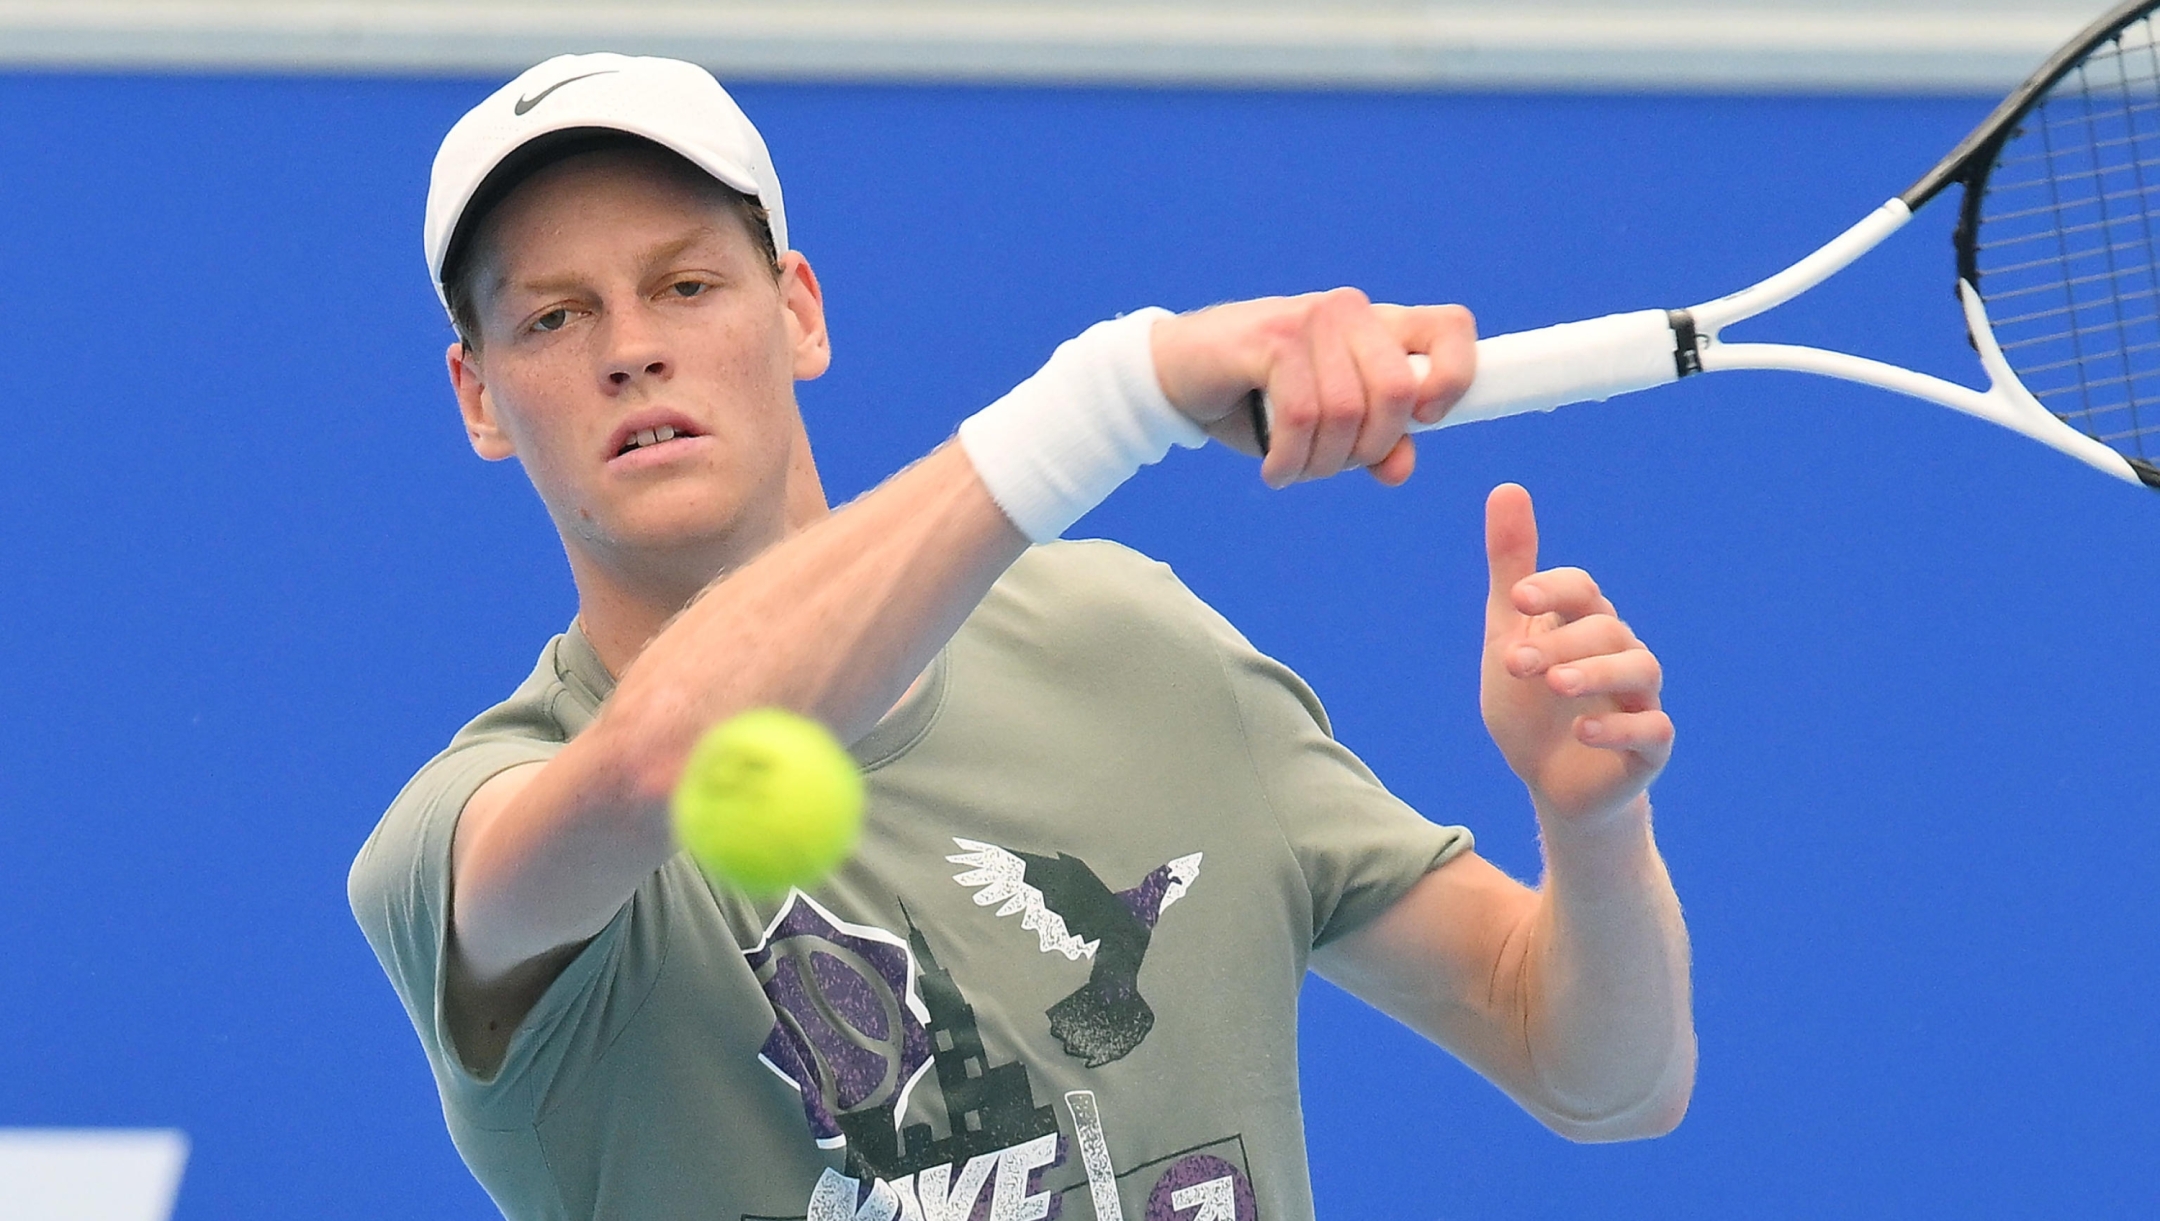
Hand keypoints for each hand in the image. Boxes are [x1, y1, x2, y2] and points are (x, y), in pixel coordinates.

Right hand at [1149, 289, 1475, 487]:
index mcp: (1377, 324)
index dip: (1455, 377)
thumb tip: (1401, 467)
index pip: (1450, 328)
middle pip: (1396, 391)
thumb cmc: (1257, 398)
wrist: (1177, 372)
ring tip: (1294, 469)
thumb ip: (1371, 442)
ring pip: (1345, 412)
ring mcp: (1310, 319)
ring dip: (1320, 463)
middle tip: (1334, 466)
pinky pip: (1301, 416)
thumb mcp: (1324, 425)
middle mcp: (1351, 311)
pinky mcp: (1271, 338)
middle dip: (1369, 448)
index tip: (1427, 422)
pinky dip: (1290, 459)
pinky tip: (1275, 470)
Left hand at [1480, 483, 1671, 823]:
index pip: (1581, 590)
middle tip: (1515, 662)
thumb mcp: (1509, 635)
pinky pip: (1651, 729)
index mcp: (1584, 623)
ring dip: (1595, 673)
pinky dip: (1619, 728)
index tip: (1516, 597)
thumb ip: (1512, 569)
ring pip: (1638, 670)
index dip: (1553, 588)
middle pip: (1604, 629)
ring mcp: (1639, 698)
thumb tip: (1507, 487)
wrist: (1549, 782)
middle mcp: (1620, 652)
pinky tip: (1583, 732)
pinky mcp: (1650, 745)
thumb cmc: (1530, 705)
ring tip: (1555, 684)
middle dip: (1559, 642)